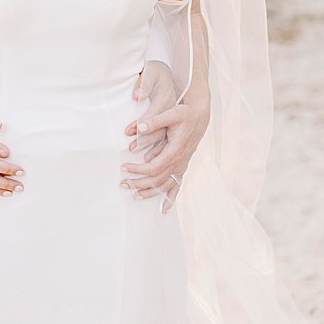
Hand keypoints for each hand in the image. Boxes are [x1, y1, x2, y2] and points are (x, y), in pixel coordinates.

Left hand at [122, 62, 210, 212]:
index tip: (124, 166)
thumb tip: (139, 127)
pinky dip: (170, 198)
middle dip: (139, 183)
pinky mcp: (183, 166)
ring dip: (150, 192)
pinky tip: (164, 209)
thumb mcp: (171, 113)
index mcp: (175, 150)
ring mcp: (182, 165)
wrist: (200, 115)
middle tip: (122, 183)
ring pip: (166, 185)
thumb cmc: (185, 113)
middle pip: (158, 180)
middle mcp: (180, 161)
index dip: (139, 170)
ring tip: (134, 196)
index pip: (154, 167)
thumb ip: (155, 121)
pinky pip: (177, 186)